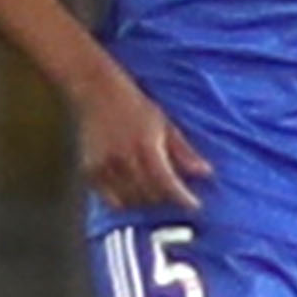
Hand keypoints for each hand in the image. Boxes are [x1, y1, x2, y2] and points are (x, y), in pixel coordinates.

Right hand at [68, 69, 208, 213]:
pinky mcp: (90, 171)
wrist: (97, 92)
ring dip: (145, 201)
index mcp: (146, 146)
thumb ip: (184, 151)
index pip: (167, 183)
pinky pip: (110, 199)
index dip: (183, 198)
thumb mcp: (164, 124)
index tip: (194, 205)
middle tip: (172, 193)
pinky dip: (124, 201)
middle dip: (165, 198)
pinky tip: (132, 192)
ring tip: (153, 193)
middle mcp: (124, 159)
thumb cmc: (134, 106)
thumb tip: (205, 172)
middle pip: (150, 195)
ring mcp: (105, 167)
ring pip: (131, 200)